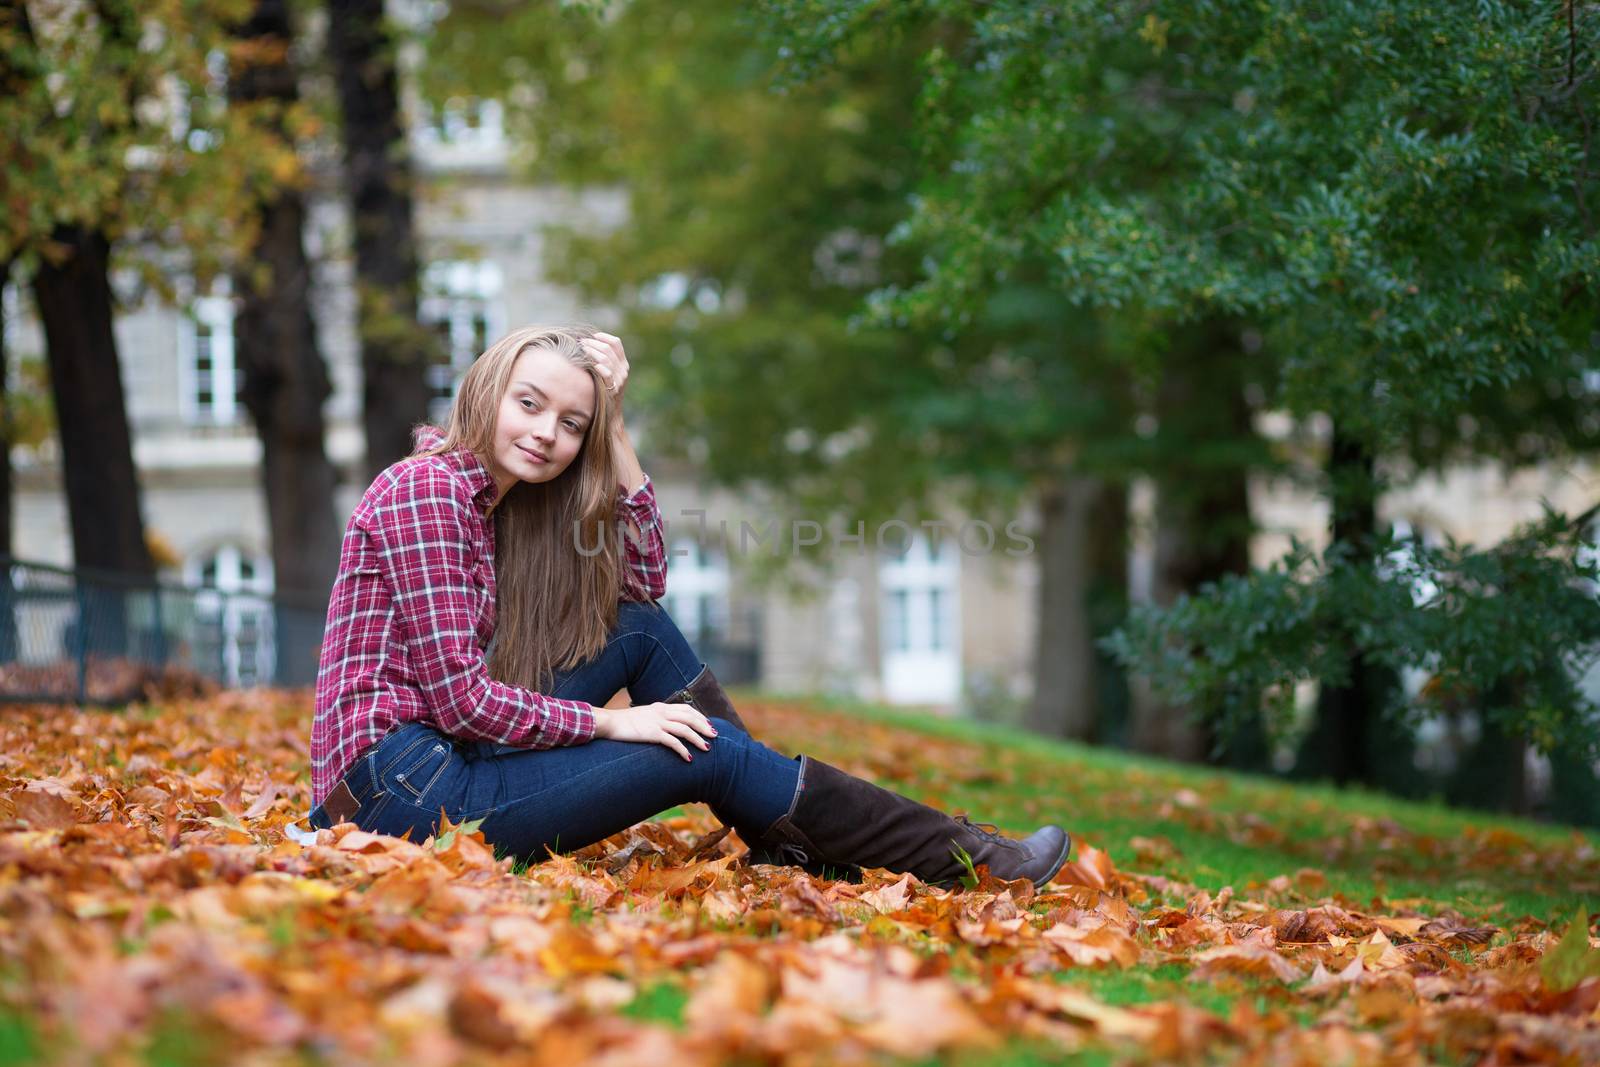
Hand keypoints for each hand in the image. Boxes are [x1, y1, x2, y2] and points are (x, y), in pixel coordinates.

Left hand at [582, 332, 629, 403]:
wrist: (612, 413)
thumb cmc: (605, 390)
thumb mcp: (610, 374)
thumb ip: (606, 360)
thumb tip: (589, 343)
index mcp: (623, 363)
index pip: (616, 343)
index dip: (603, 337)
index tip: (592, 336)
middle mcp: (623, 370)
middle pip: (608, 349)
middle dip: (592, 343)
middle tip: (581, 342)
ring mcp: (619, 379)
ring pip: (606, 359)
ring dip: (591, 352)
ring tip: (581, 350)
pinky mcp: (613, 389)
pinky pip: (607, 374)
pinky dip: (598, 367)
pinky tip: (590, 365)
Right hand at [592, 701, 716, 760]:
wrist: (608, 723)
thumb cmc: (622, 722)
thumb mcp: (642, 716)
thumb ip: (654, 718)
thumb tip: (663, 726)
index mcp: (660, 707)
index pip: (685, 709)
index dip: (699, 716)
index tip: (708, 724)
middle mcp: (661, 712)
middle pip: (690, 717)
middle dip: (704, 726)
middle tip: (715, 736)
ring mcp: (657, 722)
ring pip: (685, 729)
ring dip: (698, 739)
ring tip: (707, 748)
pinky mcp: (652, 733)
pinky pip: (673, 742)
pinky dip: (683, 750)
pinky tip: (689, 758)